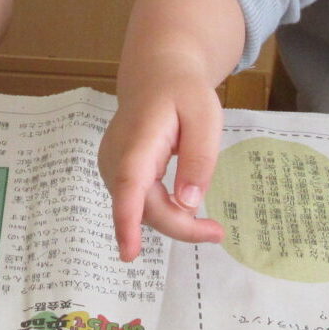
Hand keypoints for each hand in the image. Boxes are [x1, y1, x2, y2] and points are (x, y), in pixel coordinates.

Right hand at [99, 56, 226, 262]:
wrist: (156, 77)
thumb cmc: (184, 94)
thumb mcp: (205, 117)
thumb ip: (199, 158)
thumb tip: (187, 203)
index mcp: (140, 138)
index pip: (130, 182)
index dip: (127, 219)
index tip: (129, 252)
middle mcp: (116, 156)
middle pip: (142, 206)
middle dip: (179, 227)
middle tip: (217, 233)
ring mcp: (110, 166)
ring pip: (138, 209)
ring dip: (171, 221)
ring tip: (207, 224)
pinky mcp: (115, 174)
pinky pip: (136, 202)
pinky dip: (161, 211)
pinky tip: (181, 204)